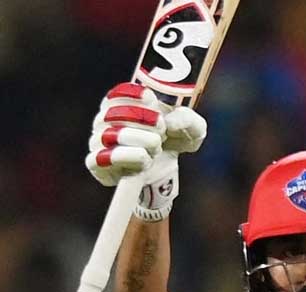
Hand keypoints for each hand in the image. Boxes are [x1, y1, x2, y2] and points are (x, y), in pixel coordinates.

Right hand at [85, 83, 205, 220]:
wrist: (168, 167)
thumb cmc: (175, 139)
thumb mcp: (192, 128)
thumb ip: (188, 119)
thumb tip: (170, 122)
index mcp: (121, 102)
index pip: (118, 94)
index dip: (137, 97)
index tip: (154, 103)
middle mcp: (104, 119)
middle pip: (113, 113)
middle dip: (142, 120)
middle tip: (161, 129)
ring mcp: (98, 141)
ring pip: (107, 135)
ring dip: (138, 140)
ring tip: (155, 146)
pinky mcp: (96, 164)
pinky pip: (98, 159)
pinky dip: (126, 158)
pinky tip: (144, 158)